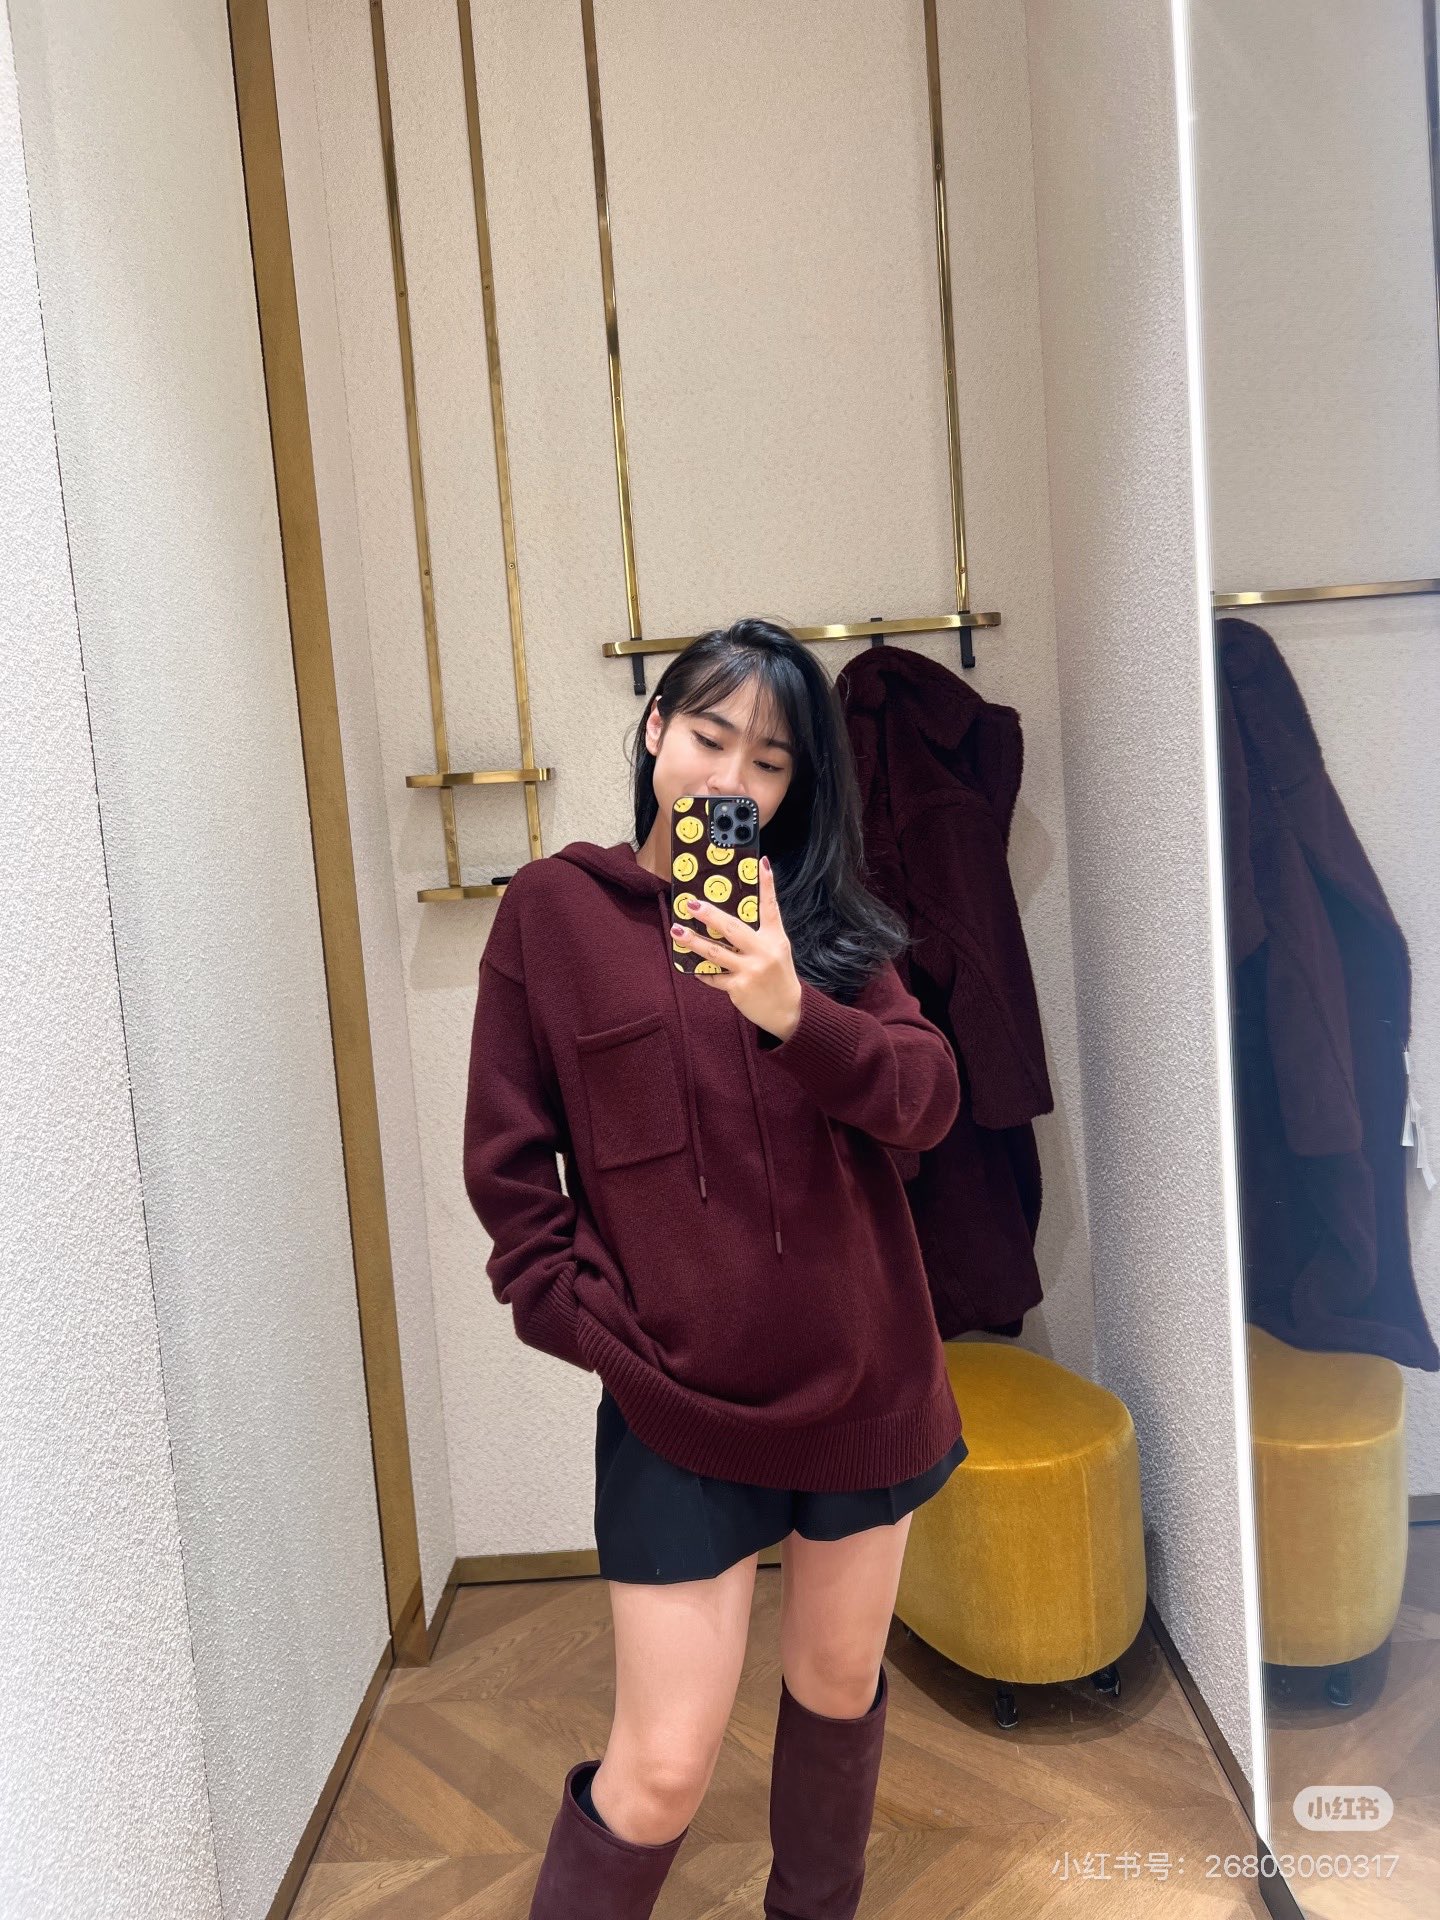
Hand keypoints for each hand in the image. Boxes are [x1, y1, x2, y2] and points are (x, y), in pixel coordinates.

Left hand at [670, 856, 803, 1040]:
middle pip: (732, 928)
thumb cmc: (779, 977)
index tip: (761, 863)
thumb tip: (728, 921)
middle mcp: (763, 952)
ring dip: (693, 941)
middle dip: (709, 915)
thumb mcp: (777, 951)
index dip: (767, 884)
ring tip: (677, 931)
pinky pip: (714, 976)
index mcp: (774, 938)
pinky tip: (692, 965)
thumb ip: (758, 936)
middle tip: (691, 904)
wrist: (788, 1011)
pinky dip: (702, 970)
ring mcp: (750, 970)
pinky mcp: (738, 987)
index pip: (771, 906)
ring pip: (715, 952)